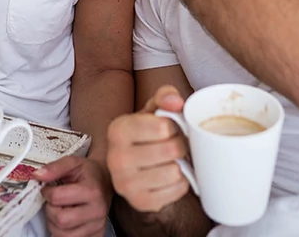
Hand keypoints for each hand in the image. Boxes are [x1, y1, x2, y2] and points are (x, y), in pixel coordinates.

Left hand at [35, 156, 113, 236]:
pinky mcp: (97, 235)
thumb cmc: (87, 172)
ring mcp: (98, 226)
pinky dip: (63, 233)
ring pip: (63, 235)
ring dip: (54, 224)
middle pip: (61, 220)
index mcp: (92, 191)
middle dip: (51, 210)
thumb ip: (54, 168)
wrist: (105, 180)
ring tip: (60, 211)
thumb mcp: (72, 162)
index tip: (48, 189)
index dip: (47, 192)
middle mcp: (97, 211)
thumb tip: (37, 175)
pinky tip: (67, 221)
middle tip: (53, 202)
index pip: (57, 198)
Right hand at [106, 86, 191, 213]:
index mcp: (118, 130)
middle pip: (171, 150)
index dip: (175, 126)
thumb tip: (176, 101)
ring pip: (175, 171)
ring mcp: (126, 184)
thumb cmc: (146, 135)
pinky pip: (177, 190)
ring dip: (181, 165)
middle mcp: (116, 158)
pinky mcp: (140, 202)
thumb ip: (165, 96)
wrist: (135, 168)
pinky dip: (181, 182)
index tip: (170, 128)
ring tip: (173, 160)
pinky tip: (170, 175)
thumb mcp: (153, 110)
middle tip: (176, 145)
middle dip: (180, 145)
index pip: (163, 127)